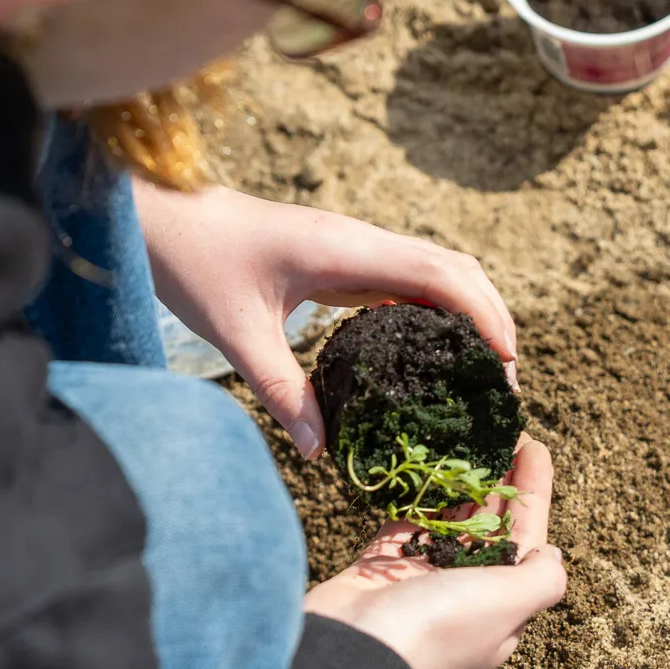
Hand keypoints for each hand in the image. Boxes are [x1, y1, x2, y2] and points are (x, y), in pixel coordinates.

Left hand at [133, 180, 517, 457]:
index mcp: (345, 250)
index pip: (442, 274)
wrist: (161, 215)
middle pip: (455, 269)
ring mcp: (353, 246)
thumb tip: (322, 454)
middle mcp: (360, 241)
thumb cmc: (194, 264)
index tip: (509, 365)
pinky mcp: (341, 257)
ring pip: (436, 270)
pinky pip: (405, 279)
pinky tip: (431, 356)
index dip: (485, 316)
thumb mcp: (237, 335)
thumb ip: (281, 392)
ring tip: (481, 375)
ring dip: (468, 313)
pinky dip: (434, 311)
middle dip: (492, 320)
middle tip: (504, 385)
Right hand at [305, 434, 565, 668]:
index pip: (527, 538)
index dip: (533, 492)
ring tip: (470, 438)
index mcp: (500, 606)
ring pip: (449, 519)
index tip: (534, 448)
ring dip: (462, 481)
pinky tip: (427, 461)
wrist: (353, 650)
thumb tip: (551, 554)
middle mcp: (464, 592)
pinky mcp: (382, 564)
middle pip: (490, 525)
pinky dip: (418, 494)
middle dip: (499, 479)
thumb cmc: (437, 628)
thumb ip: (541, 578)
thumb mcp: (507, 604)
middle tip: (502, 432)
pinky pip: (406, 520)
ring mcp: (421, 577)